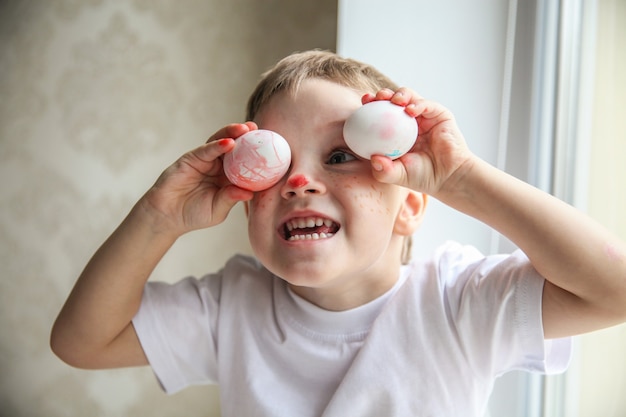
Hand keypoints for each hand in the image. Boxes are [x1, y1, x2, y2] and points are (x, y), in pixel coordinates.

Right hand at [140, 122, 256, 235]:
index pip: (246, 162)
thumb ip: (231, 199)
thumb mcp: (217, 210)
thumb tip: (249, 193)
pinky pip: (206, 150)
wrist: (166, 216)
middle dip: (248, 137)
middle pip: (236, 147)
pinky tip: (228, 142)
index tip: (272, 147)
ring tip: (246, 129)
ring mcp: (205, 161)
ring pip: (221, 142)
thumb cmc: (193, 215)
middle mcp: (219, 167)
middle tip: (260, 129)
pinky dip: (217, 145)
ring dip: (233, 133)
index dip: (257, 154)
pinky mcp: (191, 158)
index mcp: (228, 178)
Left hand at [363, 88, 473, 196]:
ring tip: (393, 100)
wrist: (448, 177)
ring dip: (399, 95)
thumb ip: (383, 170)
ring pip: (409, 97)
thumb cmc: (422, 176)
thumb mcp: (398, 175)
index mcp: (396, 133)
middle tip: (374, 98)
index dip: (370, 108)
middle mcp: (408, 122)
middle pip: (392, 101)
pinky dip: (418, 104)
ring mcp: (424, 116)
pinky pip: (427, 104)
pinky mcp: (439, 114)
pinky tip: (410, 110)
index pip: (380, 115)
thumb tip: (373, 159)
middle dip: (381, 95)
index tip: (361, 105)